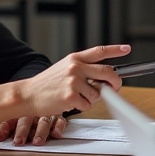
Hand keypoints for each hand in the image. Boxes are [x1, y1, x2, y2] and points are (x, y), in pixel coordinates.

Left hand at [0, 115, 67, 146]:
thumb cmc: (25, 110)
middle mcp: (32, 111)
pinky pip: (60, 121)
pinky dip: (58, 127)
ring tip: (37, 141)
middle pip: (27, 120)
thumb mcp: (12, 118)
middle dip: (24, 131)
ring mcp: (45, 113)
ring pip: (43, 121)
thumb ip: (3, 128)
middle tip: (21, 141)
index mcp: (19, 110)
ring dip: (40, 131)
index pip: (12, 120)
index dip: (10, 130)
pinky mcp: (58, 115)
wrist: (43, 92)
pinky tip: (56, 134)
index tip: (14, 140)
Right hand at [15, 44, 129, 116]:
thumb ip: (83, 68)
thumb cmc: (47, 83)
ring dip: (93, 99)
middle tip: (115, 88)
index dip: (115, 50)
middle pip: (108, 72)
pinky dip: (82, 107)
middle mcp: (75, 67)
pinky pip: (88, 105)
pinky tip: (70, 103)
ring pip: (99, 93)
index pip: (99, 51)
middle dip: (115, 82)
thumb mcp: (64, 68)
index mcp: (75, 58)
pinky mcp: (71, 96)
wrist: (28, 94)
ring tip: (78, 97)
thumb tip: (104, 77)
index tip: (126, 49)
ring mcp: (73, 82)